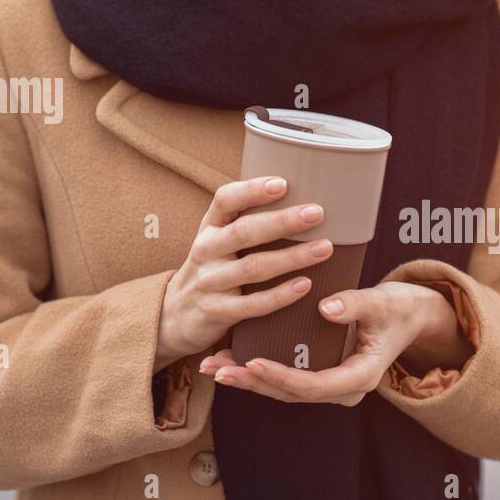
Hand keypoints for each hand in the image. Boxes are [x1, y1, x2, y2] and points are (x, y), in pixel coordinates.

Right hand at [154, 176, 332, 370]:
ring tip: (324, 248)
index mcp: (209, 227)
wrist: (175, 316)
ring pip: (253, 268)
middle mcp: (206, 251)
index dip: (252, 190)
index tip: (283, 183)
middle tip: (317, 213)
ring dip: (291, 257)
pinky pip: (252, 304)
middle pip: (244, 232)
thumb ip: (246, 222)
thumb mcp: (218, 241)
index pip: (225, 200)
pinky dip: (280, 295)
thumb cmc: (212, 269)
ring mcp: (209, 282)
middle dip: (283, 221)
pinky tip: (305, 285)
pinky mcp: (216, 312)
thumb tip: (299, 195)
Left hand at [199, 281, 472, 405]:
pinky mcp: (322, 374)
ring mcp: (332, 384)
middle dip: (253, 381)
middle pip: (291, 393)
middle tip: (218, 369)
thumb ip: (357, 304)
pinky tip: (231, 357)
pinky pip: (287, 378)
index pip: (313, 385)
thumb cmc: (400, 307)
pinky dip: (259, 369)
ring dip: (249, 379)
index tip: (253, 362)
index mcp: (361, 376)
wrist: (413, 317)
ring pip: (284, 390)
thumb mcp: (384, 302)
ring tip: (214, 366)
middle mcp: (343, 388)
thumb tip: (326, 308)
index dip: (281, 376)